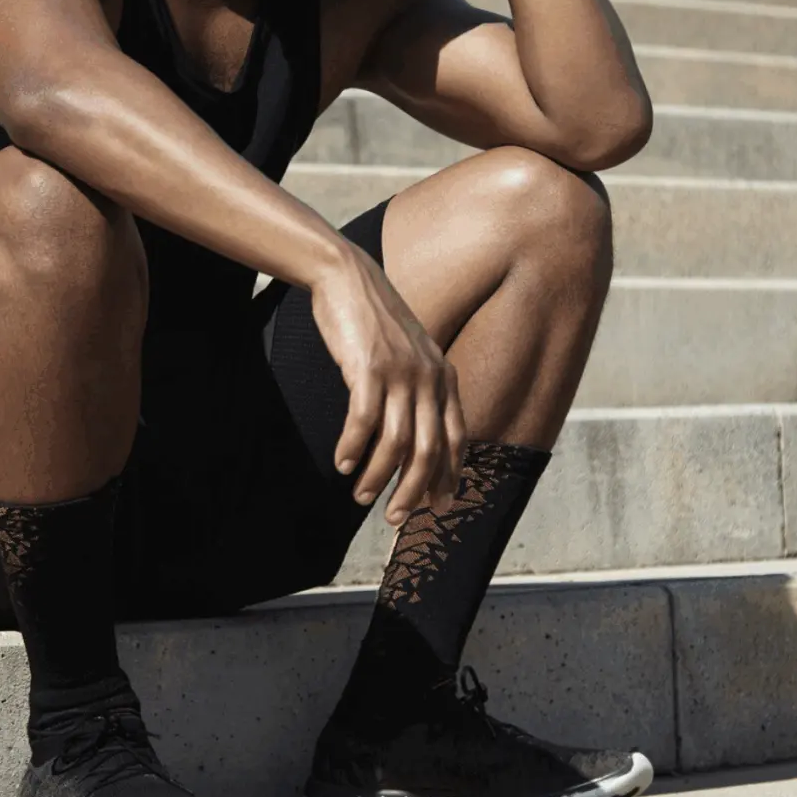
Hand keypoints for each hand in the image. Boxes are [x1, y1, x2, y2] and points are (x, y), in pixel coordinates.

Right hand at [308, 241, 466, 525]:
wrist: (348, 278)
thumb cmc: (374, 323)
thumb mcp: (410, 355)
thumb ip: (419, 390)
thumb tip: (414, 438)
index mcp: (444, 377)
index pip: (455, 439)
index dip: (447, 477)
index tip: (436, 507)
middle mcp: (429, 378)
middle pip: (428, 450)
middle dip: (413, 491)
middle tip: (394, 519)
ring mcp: (400, 373)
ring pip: (396, 443)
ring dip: (377, 476)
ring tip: (360, 496)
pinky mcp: (368, 368)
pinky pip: (363, 421)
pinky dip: (352, 447)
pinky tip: (341, 463)